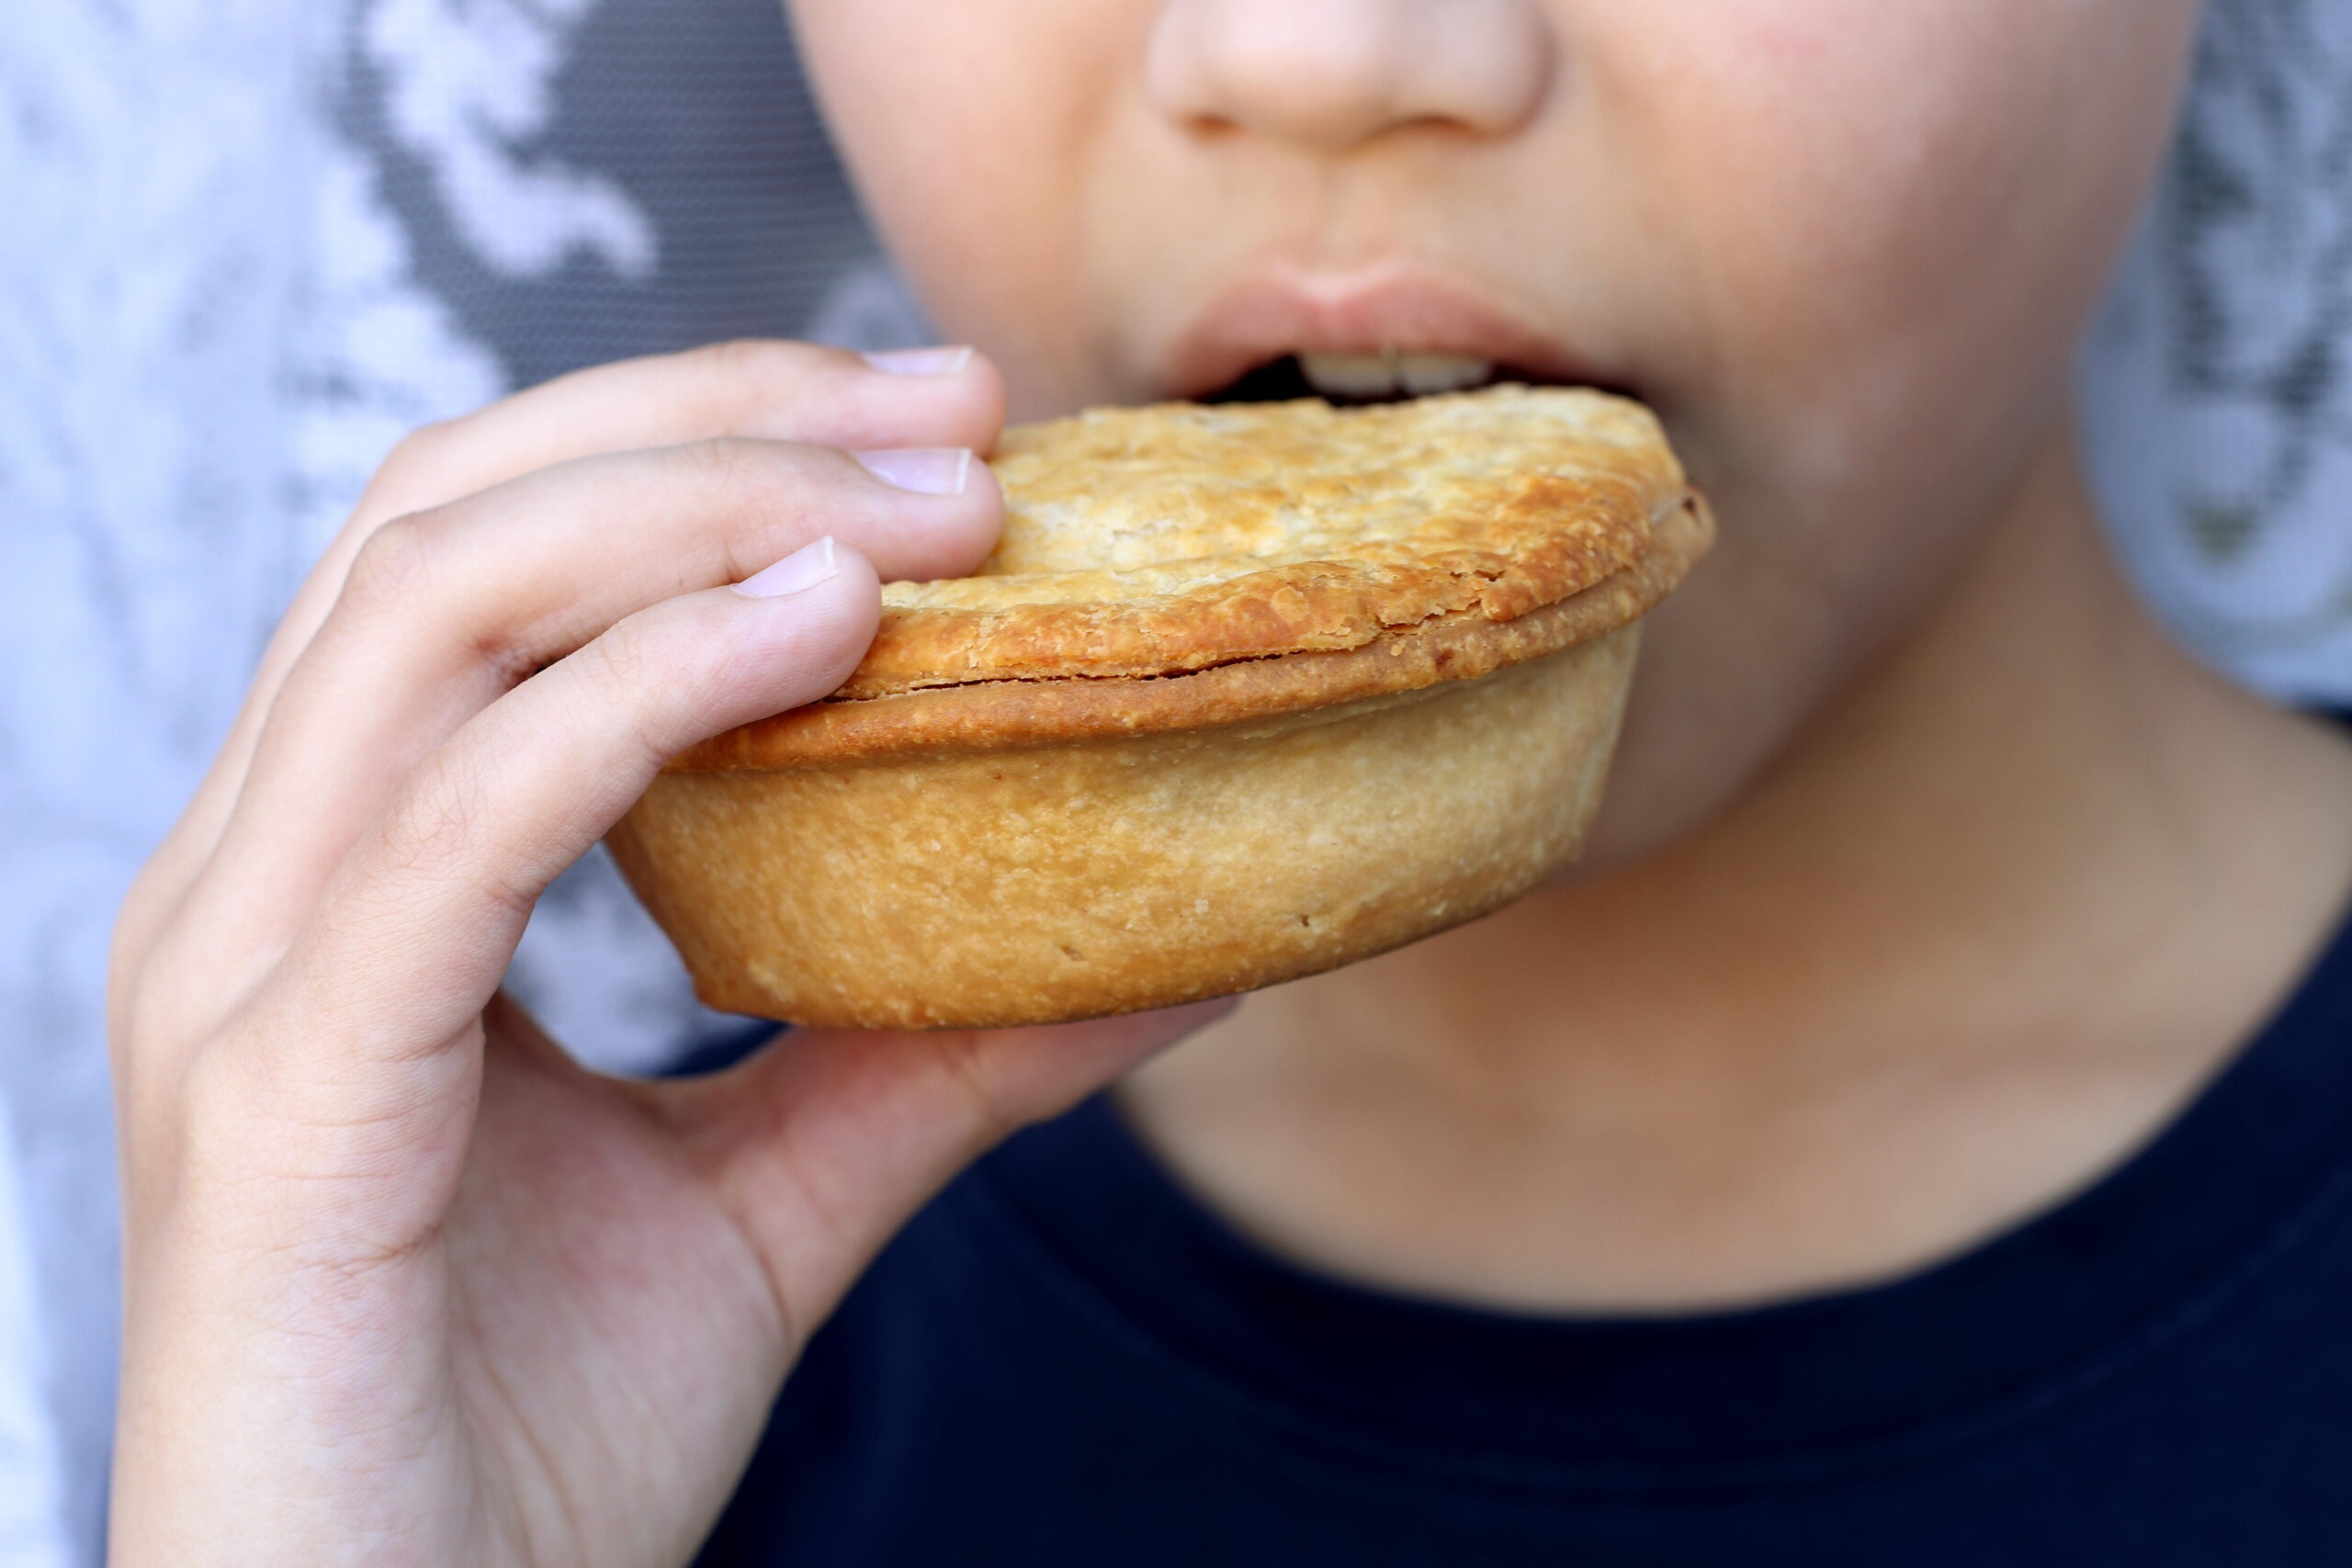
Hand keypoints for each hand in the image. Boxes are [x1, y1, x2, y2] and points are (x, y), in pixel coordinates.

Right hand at [106, 342, 1233, 1566]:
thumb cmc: (532, 1447)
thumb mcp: (773, 1197)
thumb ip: (930, 1048)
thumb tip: (1161, 940)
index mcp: (345, 872)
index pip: (489, 549)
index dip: (701, 439)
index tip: (937, 423)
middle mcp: (261, 879)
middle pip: (452, 514)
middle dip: (714, 423)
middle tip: (959, 409)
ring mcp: (246, 970)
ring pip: (437, 609)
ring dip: (701, 515)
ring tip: (927, 514)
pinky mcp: (283, 1092)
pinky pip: (462, 817)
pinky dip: (648, 692)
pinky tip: (823, 636)